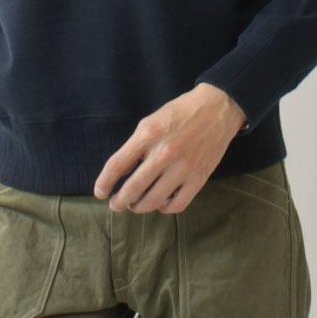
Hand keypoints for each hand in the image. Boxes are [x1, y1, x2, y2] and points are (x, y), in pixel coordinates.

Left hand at [92, 82, 247, 214]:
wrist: (217, 109)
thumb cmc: (179, 112)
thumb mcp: (151, 121)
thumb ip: (136, 145)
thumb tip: (122, 171)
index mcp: (147, 135)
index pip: (117, 165)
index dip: (104, 182)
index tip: (100, 192)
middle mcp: (163, 153)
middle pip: (133, 188)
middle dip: (120, 201)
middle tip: (116, 205)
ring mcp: (182, 168)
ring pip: (153, 200)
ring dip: (139, 207)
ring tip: (135, 205)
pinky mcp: (199, 178)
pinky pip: (177, 204)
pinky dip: (165, 208)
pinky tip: (160, 204)